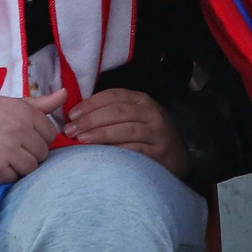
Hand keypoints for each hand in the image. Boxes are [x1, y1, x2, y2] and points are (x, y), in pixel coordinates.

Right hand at [0, 89, 67, 185]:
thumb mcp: (8, 104)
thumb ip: (39, 104)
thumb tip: (66, 94)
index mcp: (24, 112)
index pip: (50, 134)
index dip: (39, 138)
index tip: (23, 138)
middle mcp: (19, 130)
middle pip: (43, 153)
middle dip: (31, 153)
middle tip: (11, 149)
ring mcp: (8, 150)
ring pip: (31, 168)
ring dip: (20, 167)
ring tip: (3, 158)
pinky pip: (15, 179)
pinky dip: (7, 176)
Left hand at [65, 88, 189, 177]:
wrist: (180, 156)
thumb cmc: (148, 135)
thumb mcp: (135, 116)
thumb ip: (112, 113)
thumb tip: (76, 117)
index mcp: (142, 100)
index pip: (114, 96)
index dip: (91, 104)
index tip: (71, 114)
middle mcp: (152, 114)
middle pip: (117, 112)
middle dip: (91, 120)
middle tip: (71, 130)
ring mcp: (157, 134)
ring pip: (126, 130)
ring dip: (101, 134)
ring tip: (81, 141)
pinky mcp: (159, 154)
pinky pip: (135, 151)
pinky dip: (117, 152)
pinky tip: (101, 155)